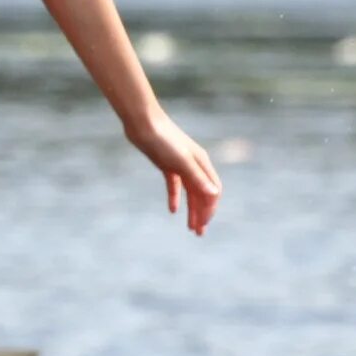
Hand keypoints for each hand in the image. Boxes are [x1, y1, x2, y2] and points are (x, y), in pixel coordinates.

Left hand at [128, 111, 221, 235]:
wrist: (142, 122)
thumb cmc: (163, 139)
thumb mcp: (180, 161)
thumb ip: (196, 177)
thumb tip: (213, 195)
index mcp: (202, 164)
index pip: (212, 191)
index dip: (209, 209)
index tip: (202, 225)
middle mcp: (194, 165)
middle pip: (202, 194)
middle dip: (202, 214)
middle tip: (198, 233)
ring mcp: (180, 165)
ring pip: (190, 192)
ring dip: (191, 209)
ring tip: (189, 227)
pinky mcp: (166, 164)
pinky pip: (175, 185)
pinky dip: (175, 197)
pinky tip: (172, 210)